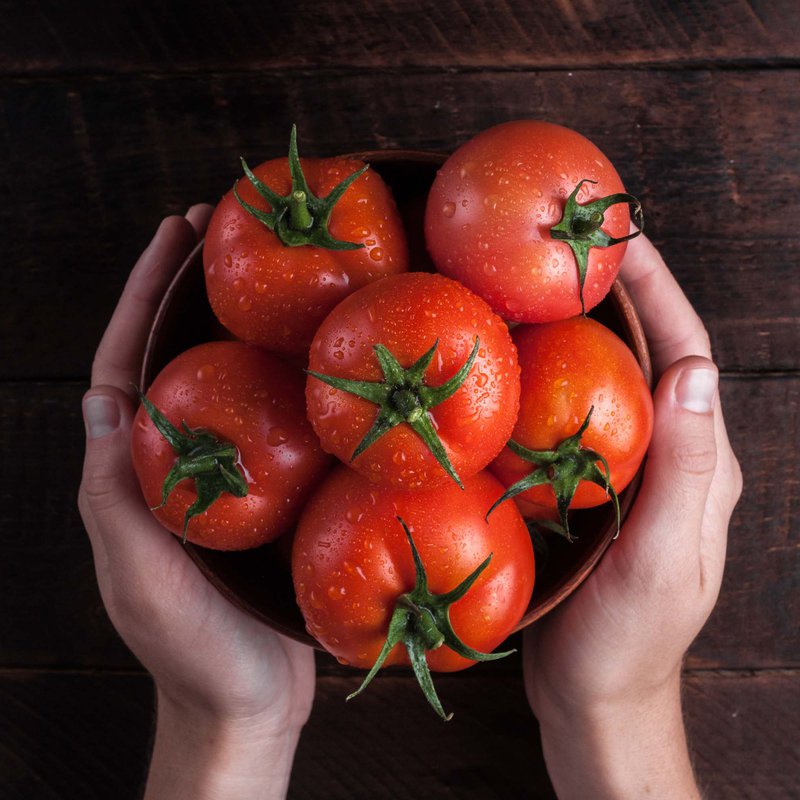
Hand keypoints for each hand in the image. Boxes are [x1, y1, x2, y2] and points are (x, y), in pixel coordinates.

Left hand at [78, 209, 314, 798]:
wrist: (249, 702)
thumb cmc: (192, 649)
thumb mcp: (140, 575)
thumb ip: (114, 496)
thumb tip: (101, 400)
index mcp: (133, 473)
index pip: (127, 366)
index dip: (144, 297)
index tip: (173, 236)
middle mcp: (174, 464)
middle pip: (178, 359)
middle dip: (192, 292)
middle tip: (224, 230)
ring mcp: (223, 477)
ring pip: (227, 385)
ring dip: (241, 326)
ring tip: (274, 274)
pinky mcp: (268, 496)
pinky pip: (273, 425)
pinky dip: (288, 381)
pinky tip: (319, 357)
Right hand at [524, 233, 741, 798]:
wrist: (596, 693)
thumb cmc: (627, 639)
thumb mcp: (661, 559)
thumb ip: (684, 471)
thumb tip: (695, 371)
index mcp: (702, 465)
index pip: (688, 356)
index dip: (661, 292)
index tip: (625, 235)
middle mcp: (673, 457)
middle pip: (652, 354)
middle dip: (623, 291)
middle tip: (575, 240)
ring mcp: (631, 471)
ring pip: (612, 380)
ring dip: (588, 326)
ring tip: (543, 281)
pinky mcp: (593, 487)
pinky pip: (577, 415)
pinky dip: (556, 375)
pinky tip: (520, 360)